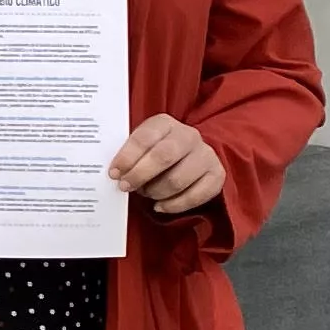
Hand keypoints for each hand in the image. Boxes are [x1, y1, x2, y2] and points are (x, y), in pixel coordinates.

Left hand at [111, 115, 226, 215]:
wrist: (189, 156)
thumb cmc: (154, 152)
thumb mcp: (141, 146)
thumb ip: (128, 154)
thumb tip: (113, 172)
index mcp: (165, 123)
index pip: (145, 137)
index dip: (127, 157)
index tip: (114, 173)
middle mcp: (189, 135)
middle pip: (163, 156)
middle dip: (140, 175)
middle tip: (126, 187)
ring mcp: (205, 155)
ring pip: (178, 179)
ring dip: (156, 192)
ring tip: (146, 193)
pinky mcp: (216, 175)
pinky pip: (195, 196)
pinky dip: (174, 205)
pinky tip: (160, 205)